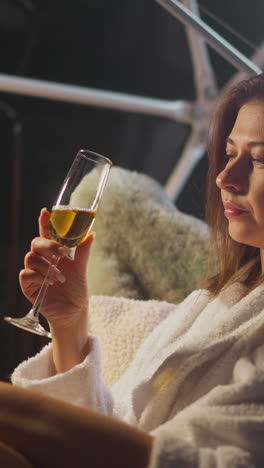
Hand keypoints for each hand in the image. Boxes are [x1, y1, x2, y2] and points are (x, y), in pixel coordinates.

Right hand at [19, 208, 94, 334]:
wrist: (74, 312)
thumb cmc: (76, 291)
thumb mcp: (81, 270)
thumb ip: (83, 252)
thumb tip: (91, 233)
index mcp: (53, 254)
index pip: (46, 234)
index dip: (44, 222)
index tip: (46, 211)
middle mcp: (42, 260)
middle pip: (36, 243)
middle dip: (49, 245)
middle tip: (63, 253)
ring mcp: (34, 272)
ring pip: (30, 257)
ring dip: (47, 265)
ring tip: (60, 277)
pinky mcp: (28, 286)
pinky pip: (26, 274)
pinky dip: (38, 276)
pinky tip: (49, 283)